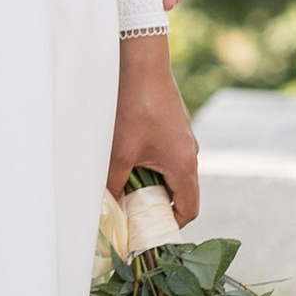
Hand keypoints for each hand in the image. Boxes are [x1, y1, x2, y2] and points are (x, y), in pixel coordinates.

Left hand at [109, 36, 198, 222]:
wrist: (141, 62)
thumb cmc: (133, 106)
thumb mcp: (119, 151)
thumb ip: (113, 183)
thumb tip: (106, 207)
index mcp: (184, 164)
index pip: (188, 209)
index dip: (171, 226)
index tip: (150, 233)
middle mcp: (190, 152)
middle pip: (180, 192)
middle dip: (157, 206)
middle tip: (132, 214)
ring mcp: (183, 137)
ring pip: (171, 173)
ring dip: (151, 184)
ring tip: (124, 187)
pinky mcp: (173, 125)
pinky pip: (167, 155)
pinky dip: (151, 165)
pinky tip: (127, 159)